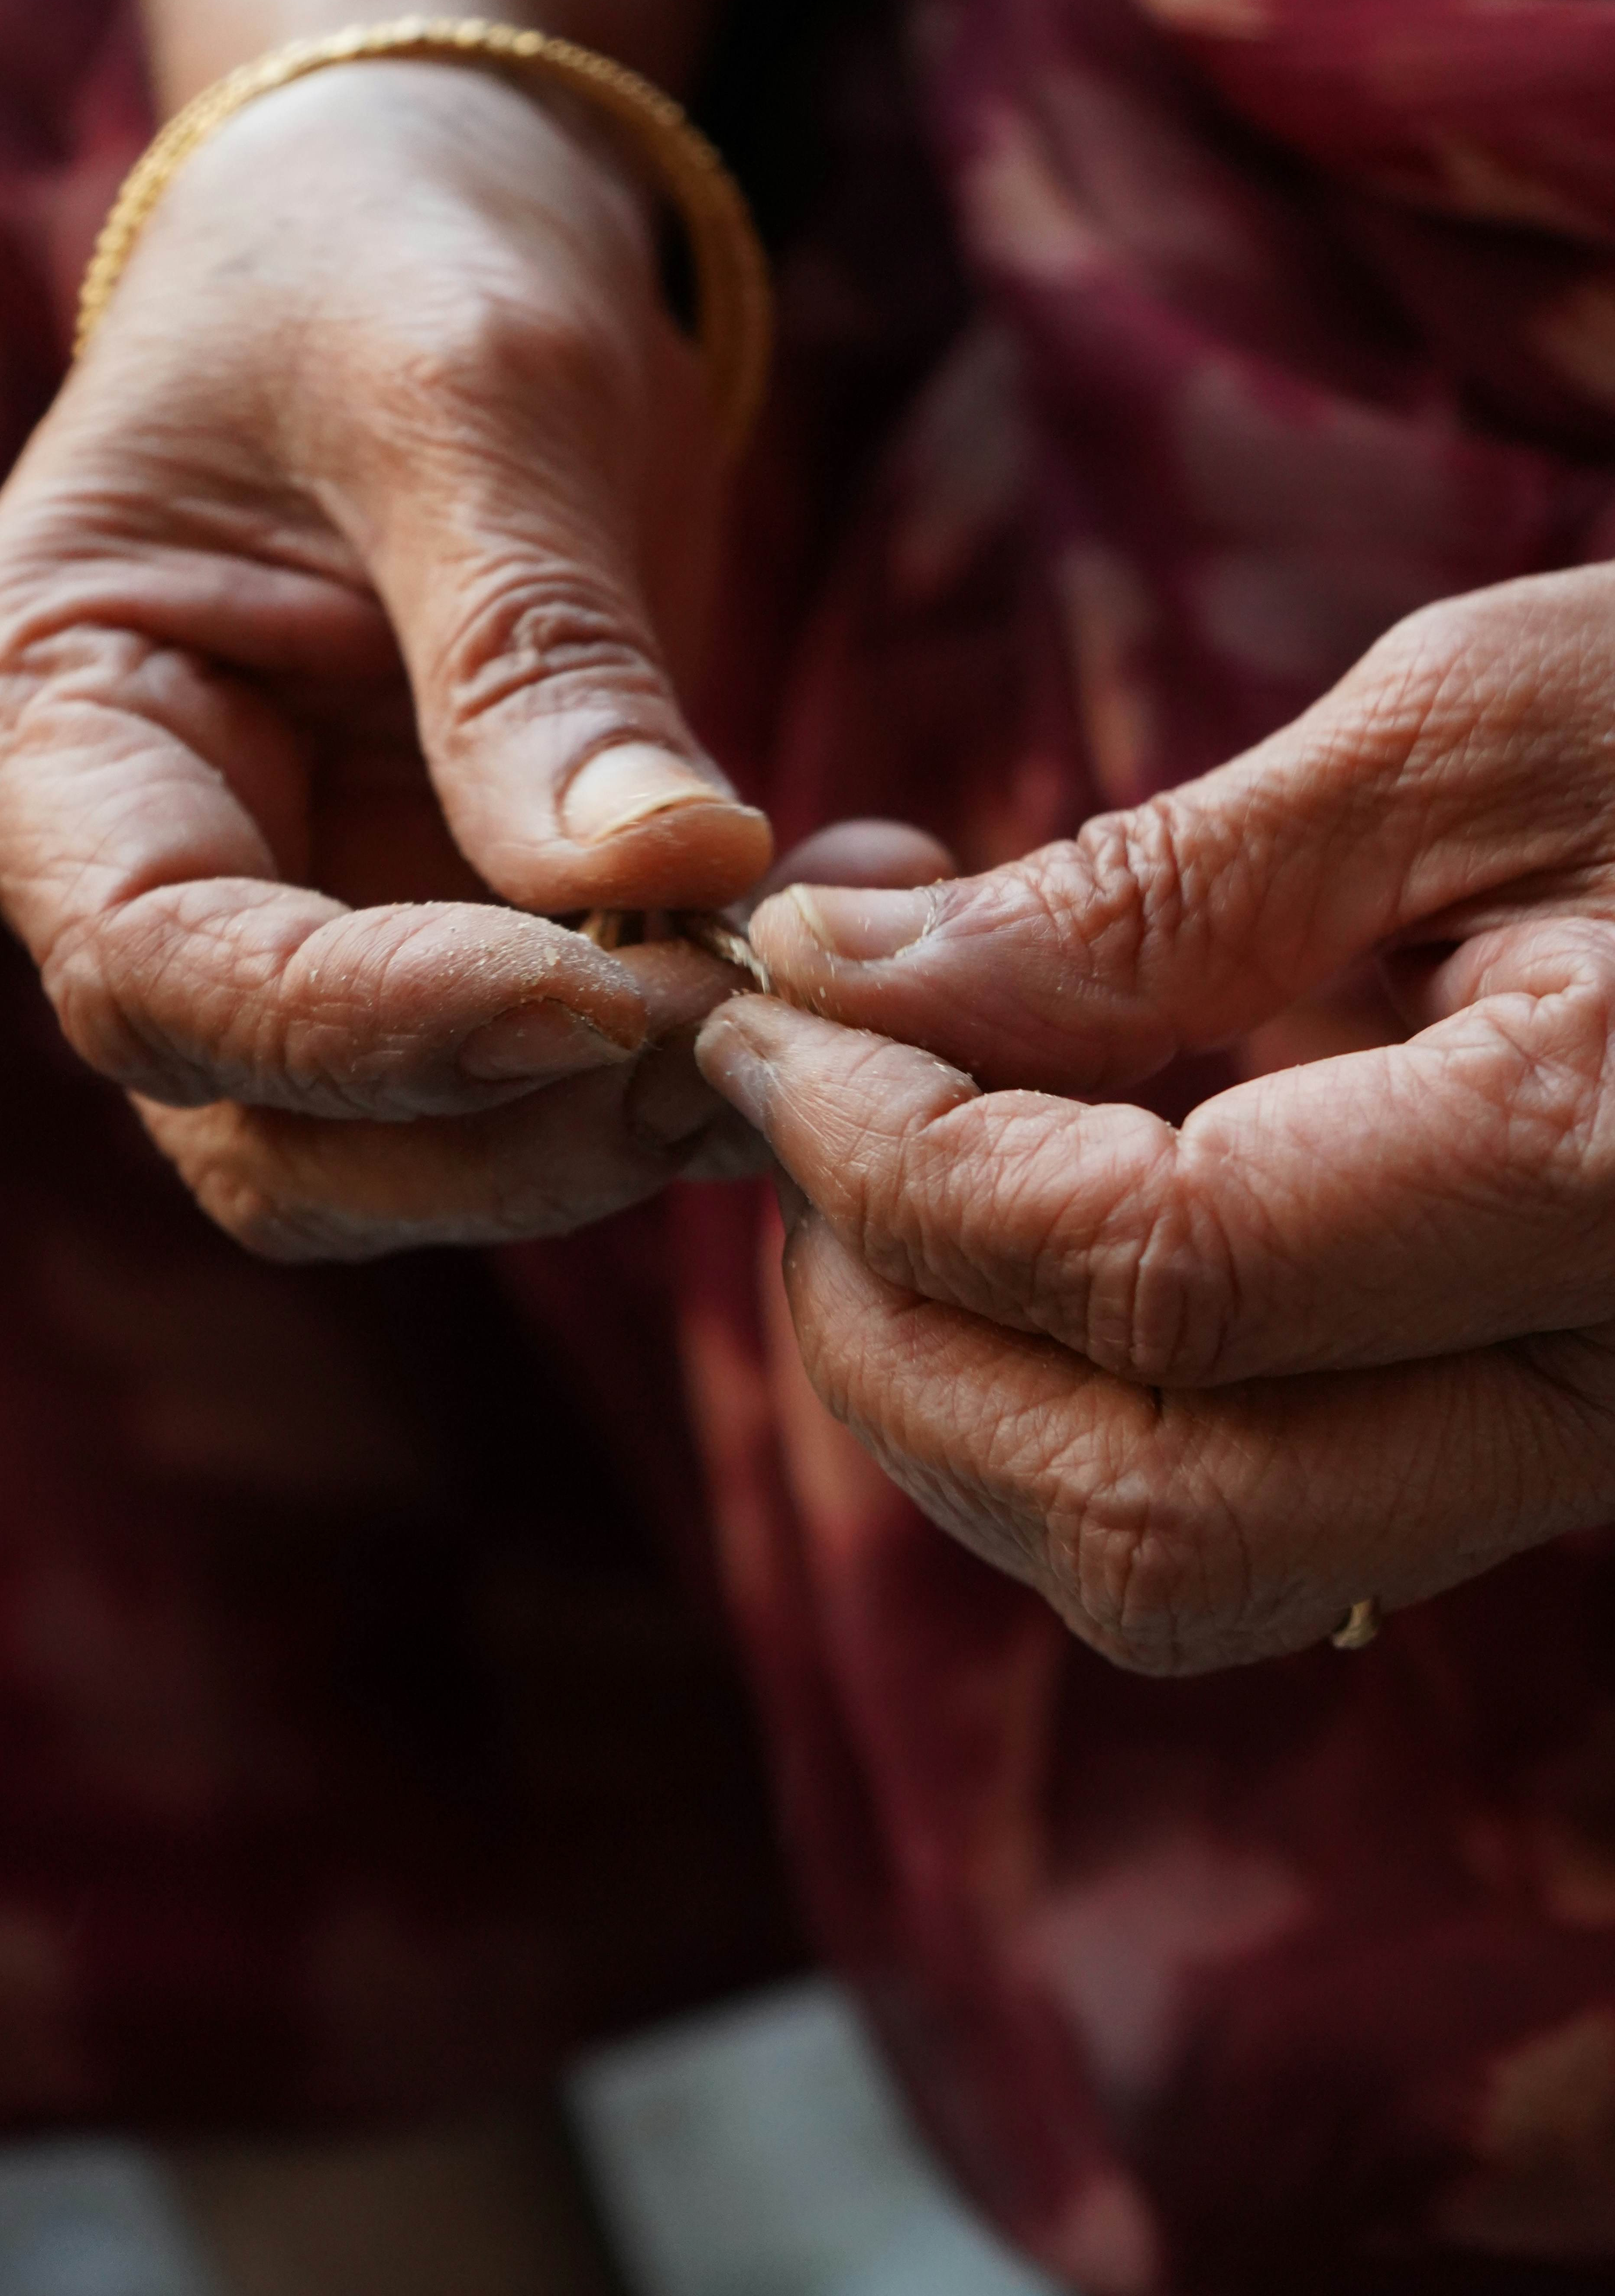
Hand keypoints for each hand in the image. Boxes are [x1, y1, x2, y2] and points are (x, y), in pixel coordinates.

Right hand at [0, 59, 771, 1255]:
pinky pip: (559, 1071)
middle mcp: (155, 868)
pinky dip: (700, 1044)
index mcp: (55, 725)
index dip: (380, 1027)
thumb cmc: (392, 252)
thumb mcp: (465, 395)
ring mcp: (301, 923)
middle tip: (741, 1028)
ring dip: (623, 1122)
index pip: (162, 974)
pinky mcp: (450, 937)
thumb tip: (670, 875)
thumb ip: (537, 652)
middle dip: (516, 1125)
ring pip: (422, 1154)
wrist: (437, 227)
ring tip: (820, 992)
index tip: (608, 996)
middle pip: (282, 1132)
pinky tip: (841, 928)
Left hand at [698, 565, 1614, 1672]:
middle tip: (790, 1107)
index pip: (1155, 1272)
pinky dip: (1050, 1386)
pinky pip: (1233, 1509)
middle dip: (888, 1324)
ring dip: (945, 1379)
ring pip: (1169, 1561)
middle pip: (1144, 1508)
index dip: (898, 1153)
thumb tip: (839, 975)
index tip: (765, 1010)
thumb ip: (1147, 891)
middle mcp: (1601, 1394)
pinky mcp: (1508, 1444)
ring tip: (874, 1140)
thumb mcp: (1467, 735)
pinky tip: (1002, 1196)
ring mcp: (1562, 1453)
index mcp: (1608, 1173)